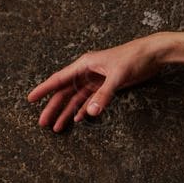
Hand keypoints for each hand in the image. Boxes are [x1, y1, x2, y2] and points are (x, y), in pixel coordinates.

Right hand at [27, 38, 165, 131]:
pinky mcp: (107, 85)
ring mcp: (96, 79)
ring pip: (76, 98)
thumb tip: (91, 113)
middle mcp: (87, 72)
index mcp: (84, 65)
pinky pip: (90, 99)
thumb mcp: (118, 76)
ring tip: (57, 128)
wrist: (152, 54)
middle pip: (65, 92)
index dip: (44, 89)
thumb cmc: (134, 58)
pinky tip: (76, 119)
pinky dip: (82, 110)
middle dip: (53, 108)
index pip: (58, 79)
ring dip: (66, 112)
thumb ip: (104, 95)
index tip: (30, 99)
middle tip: (43, 123)